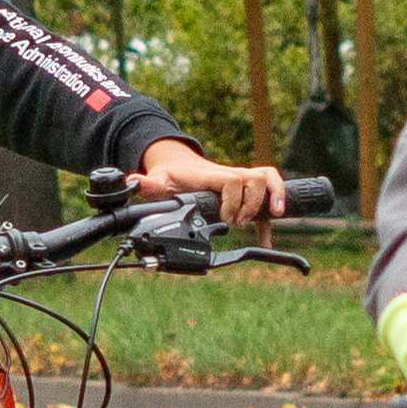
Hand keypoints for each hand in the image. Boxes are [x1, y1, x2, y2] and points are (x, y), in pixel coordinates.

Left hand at [132, 138, 284, 229]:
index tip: (226, 218)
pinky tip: (266, 243)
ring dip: (272, 198)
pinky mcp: (244, 193)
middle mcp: (229, 175)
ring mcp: (239, 181)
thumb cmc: (171, 174)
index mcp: (211, 175)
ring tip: (269, 218)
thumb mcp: (158, 179)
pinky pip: (267, 198)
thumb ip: (148, 184)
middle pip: (256, 178)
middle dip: (252, 203)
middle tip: (238, 222)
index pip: (232, 180)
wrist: (179, 164)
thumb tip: (134, 181)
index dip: (233, 199)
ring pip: (267, 178)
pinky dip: (270, 220)